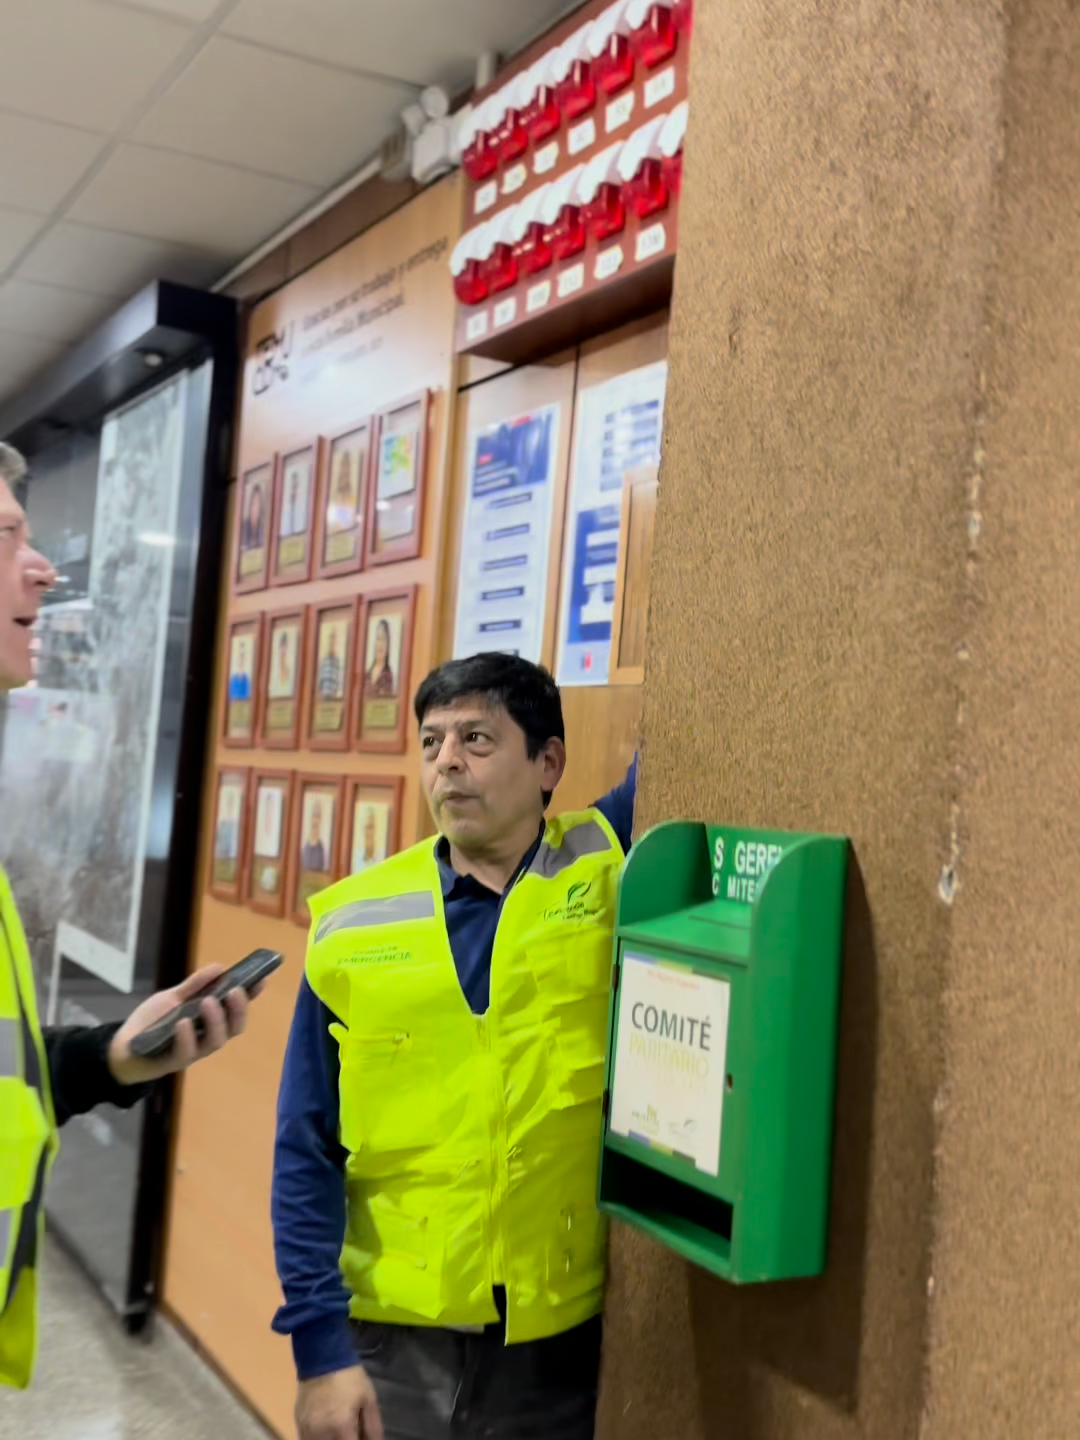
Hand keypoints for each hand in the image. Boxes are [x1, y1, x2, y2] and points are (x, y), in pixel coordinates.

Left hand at [107, 965, 256, 1085]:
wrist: (124, 1047)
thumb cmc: (153, 1022)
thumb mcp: (173, 998)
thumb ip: (194, 985)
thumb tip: (219, 967)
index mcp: (212, 1020)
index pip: (237, 1008)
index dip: (252, 995)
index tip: (262, 978)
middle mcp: (208, 1036)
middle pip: (235, 1027)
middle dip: (239, 1009)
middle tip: (234, 990)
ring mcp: (194, 1050)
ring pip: (216, 1041)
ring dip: (215, 1021)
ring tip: (208, 1002)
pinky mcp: (174, 1061)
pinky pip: (186, 1052)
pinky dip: (187, 1037)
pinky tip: (183, 1022)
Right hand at [296, 1366, 383, 1439]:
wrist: (322, 1358)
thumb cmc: (350, 1378)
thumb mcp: (369, 1400)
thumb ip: (373, 1429)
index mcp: (341, 1428)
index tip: (359, 1437)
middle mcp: (320, 1434)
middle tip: (351, 1432)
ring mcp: (306, 1430)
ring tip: (340, 1431)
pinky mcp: (298, 1424)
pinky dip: (318, 1439)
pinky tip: (327, 1431)